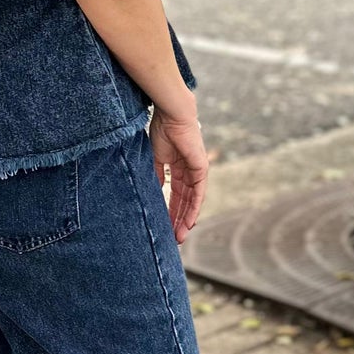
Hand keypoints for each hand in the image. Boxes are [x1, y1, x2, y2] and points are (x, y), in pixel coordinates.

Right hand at [148, 108, 208, 244]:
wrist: (171, 114)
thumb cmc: (162, 130)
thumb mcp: (156, 158)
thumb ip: (156, 176)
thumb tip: (153, 193)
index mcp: (179, 169)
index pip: (176, 195)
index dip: (171, 211)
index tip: (165, 226)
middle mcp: (189, 172)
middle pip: (185, 201)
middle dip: (178, 220)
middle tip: (173, 239)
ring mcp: (197, 170)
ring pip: (193, 201)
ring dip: (186, 219)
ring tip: (179, 235)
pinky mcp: (201, 168)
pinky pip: (199, 193)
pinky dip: (194, 208)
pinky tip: (189, 221)